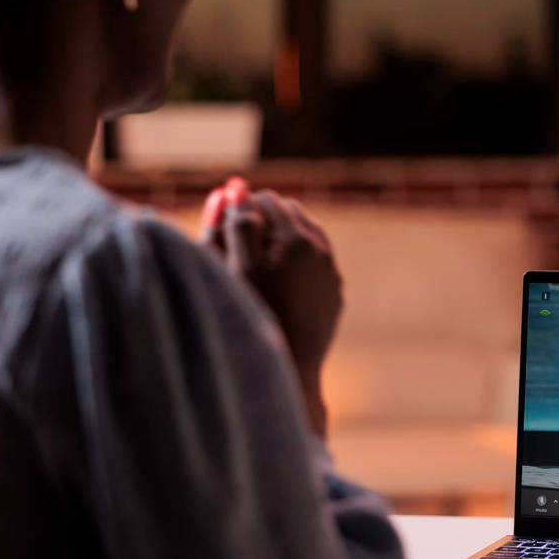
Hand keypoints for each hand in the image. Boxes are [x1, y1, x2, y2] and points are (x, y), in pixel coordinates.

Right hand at [199, 180, 342, 432]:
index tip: (224, 223)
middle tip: (238, 236)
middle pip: (290, 214)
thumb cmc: (254, 317)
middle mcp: (322, 250)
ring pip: (306, 237)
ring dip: (282, 239)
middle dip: (266, 220)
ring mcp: (332, 273)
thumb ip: (235, 224)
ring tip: (255, 256)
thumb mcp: (236, 268)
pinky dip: (297, 262)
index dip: (241, 208)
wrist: (289, 371)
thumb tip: (235, 187)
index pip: (266, 201)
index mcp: (298, 238)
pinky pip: (315, 264)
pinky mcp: (334, 294)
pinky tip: (276, 279)